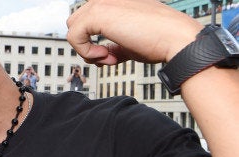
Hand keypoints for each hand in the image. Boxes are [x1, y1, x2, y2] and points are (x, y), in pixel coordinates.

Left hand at [66, 0, 202, 65]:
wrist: (176, 39)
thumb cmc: (160, 40)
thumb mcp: (129, 43)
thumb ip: (113, 45)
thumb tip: (101, 54)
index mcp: (116, 2)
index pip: (89, 19)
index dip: (93, 40)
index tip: (110, 54)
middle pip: (77, 22)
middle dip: (87, 44)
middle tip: (108, 57)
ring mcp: (102, 2)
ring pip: (73, 28)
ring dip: (86, 49)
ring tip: (107, 57)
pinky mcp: (97, 13)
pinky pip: (73, 36)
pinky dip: (85, 52)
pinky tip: (105, 56)